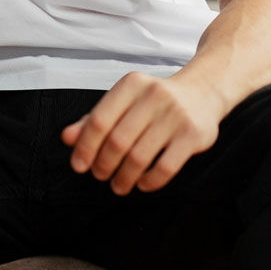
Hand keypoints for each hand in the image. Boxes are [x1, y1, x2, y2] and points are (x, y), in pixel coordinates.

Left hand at [60, 72, 223, 194]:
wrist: (203, 92)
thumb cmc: (155, 101)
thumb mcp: (124, 102)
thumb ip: (94, 119)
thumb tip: (67, 138)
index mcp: (131, 84)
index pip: (99, 120)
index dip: (85, 147)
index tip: (79, 166)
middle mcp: (154, 95)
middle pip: (117, 141)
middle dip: (104, 165)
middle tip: (101, 176)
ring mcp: (176, 115)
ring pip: (139, 157)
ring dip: (124, 177)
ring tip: (119, 185)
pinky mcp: (193, 135)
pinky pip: (166, 167)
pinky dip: (150, 181)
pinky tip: (142, 183)